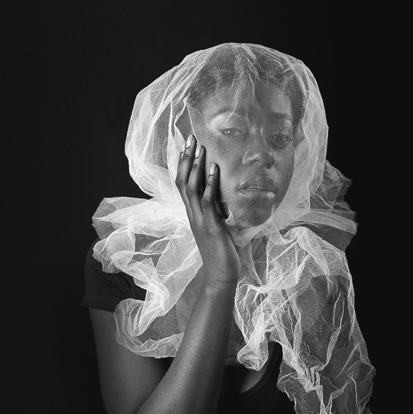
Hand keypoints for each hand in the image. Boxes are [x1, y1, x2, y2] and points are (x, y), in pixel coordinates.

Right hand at [176, 135, 240, 289]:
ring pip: (191, 188)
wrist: (221, 275)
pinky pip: (207, 202)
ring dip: (196, 167)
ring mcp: (200, 220)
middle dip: (187, 159)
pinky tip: (214, 170)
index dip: (184, 164)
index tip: (188, 145)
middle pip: (183, 181)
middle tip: (191, 138)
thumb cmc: (223, 252)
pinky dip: (210, 185)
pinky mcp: (211, 227)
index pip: (183, 183)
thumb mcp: (220, 227)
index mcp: (194, 213)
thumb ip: (220, 212)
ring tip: (200, 148)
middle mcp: (192, 214)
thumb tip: (229, 198)